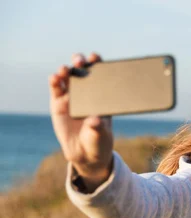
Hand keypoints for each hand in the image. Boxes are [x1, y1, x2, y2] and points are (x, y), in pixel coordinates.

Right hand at [49, 52, 113, 190]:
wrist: (85, 153)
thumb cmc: (98, 140)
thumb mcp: (101, 135)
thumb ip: (98, 127)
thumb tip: (94, 120)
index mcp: (102, 96)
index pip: (101, 74)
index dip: (98, 64)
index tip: (96, 58)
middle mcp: (87, 92)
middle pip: (82, 71)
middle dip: (81, 62)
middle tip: (80, 61)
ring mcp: (72, 96)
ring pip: (67, 77)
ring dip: (65, 70)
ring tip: (64, 70)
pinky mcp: (58, 103)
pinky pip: (56, 89)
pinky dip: (54, 81)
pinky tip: (54, 78)